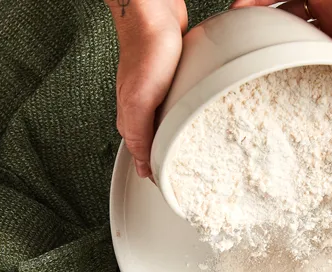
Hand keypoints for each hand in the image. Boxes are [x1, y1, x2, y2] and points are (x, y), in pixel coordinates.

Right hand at [105, 0, 187, 177]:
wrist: (153, 12)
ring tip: (198, 159)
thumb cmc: (146, 48)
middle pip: (156, 146)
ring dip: (182, 144)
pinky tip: (200, 123)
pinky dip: (189, 121)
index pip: (143, 158)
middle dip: (173, 164)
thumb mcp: (139, 99)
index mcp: (131, 119)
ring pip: (169, 129)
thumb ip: (138, 134)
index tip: (175, 193)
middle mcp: (143, 110)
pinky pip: (181, 109)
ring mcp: (157, 97)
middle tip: (192, 181)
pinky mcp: (171, 83)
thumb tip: (142, 168)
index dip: (159, 177)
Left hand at [231, 0, 331, 96]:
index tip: (279, 88)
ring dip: (260, 28)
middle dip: (273, 54)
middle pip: (294, 46)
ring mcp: (319, 8)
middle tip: (251, 64)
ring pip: (281, 21)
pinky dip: (257, 2)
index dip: (300, 77)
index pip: (320, 69)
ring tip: (240, 36)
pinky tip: (242, 8)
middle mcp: (331, 30)